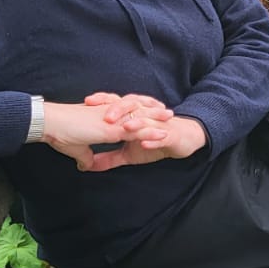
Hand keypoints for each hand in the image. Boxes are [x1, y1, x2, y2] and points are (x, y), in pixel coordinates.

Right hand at [41, 96, 171, 170]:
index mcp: (102, 117)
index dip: (137, 111)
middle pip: (136, 109)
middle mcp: (110, 115)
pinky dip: (151, 132)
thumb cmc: (60, 133)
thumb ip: (85, 156)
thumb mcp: (76, 148)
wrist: (51, 125)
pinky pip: (137, 130)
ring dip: (156, 119)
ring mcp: (113, 120)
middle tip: (166, 110)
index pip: (125, 112)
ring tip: (170, 119)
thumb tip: (86, 165)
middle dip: (151, 110)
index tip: (149, 111)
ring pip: (140, 117)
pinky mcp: (112, 128)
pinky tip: (162, 134)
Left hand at [83, 92, 207, 168]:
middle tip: (105, 116)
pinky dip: (153, 139)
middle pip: (130, 107)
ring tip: (125, 128)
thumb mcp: (129, 154)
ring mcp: (158, 124)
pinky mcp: (170, 135)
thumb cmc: (155, 141)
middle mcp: (145, 115)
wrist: (183, 140)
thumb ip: (109, 158)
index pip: (116, 103)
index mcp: (133, 115)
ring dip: (136, 123)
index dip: (103, 101)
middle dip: (118, 109)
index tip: (85, 103)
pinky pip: (161, 136)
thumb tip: (87, 166)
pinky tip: (145, 144)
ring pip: (146, 120)